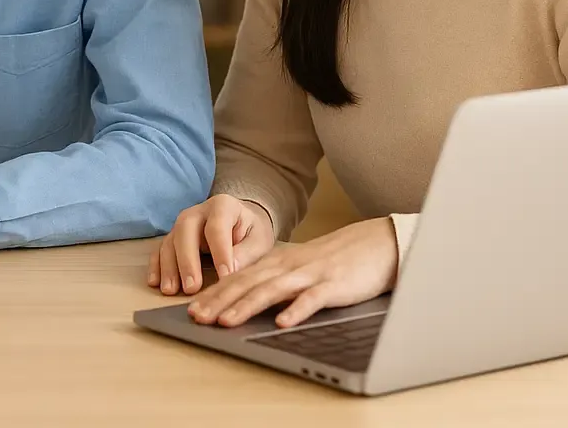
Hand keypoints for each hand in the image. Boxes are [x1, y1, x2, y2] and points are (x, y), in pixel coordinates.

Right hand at [149, 194, 275, 294]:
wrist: (241, 221)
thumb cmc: (251, 232)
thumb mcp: (260, 240)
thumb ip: (247, 253)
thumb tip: (231, 270)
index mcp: (223, 206)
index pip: (217, 228)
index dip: (220, 252)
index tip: (225, 276)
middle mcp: (197, 211)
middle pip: (185, 231)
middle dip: (187, 261)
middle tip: (192, 287)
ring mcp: (182, 224)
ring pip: (170, 241)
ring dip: (168, 267)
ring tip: (170, 290)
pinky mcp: (173, 237)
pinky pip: (160, 249)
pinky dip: (156, 266)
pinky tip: (155, 282)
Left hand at [185, 217, 400, 328]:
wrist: (375, 244)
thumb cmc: (334, 262)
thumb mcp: (298, 268)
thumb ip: (275, 282)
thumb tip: (246, 302)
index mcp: (277, 263)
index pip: (238, 278)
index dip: (214, 293)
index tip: (192, 309)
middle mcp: (287, 266)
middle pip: (247, 283)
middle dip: (219, 301)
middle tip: (197, 317)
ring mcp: (309, 275)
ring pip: (272, 290)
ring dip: (246, 306)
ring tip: (226, 321)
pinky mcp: (333, 285)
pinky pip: (312, 299)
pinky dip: (295, 310)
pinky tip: (281, 323)